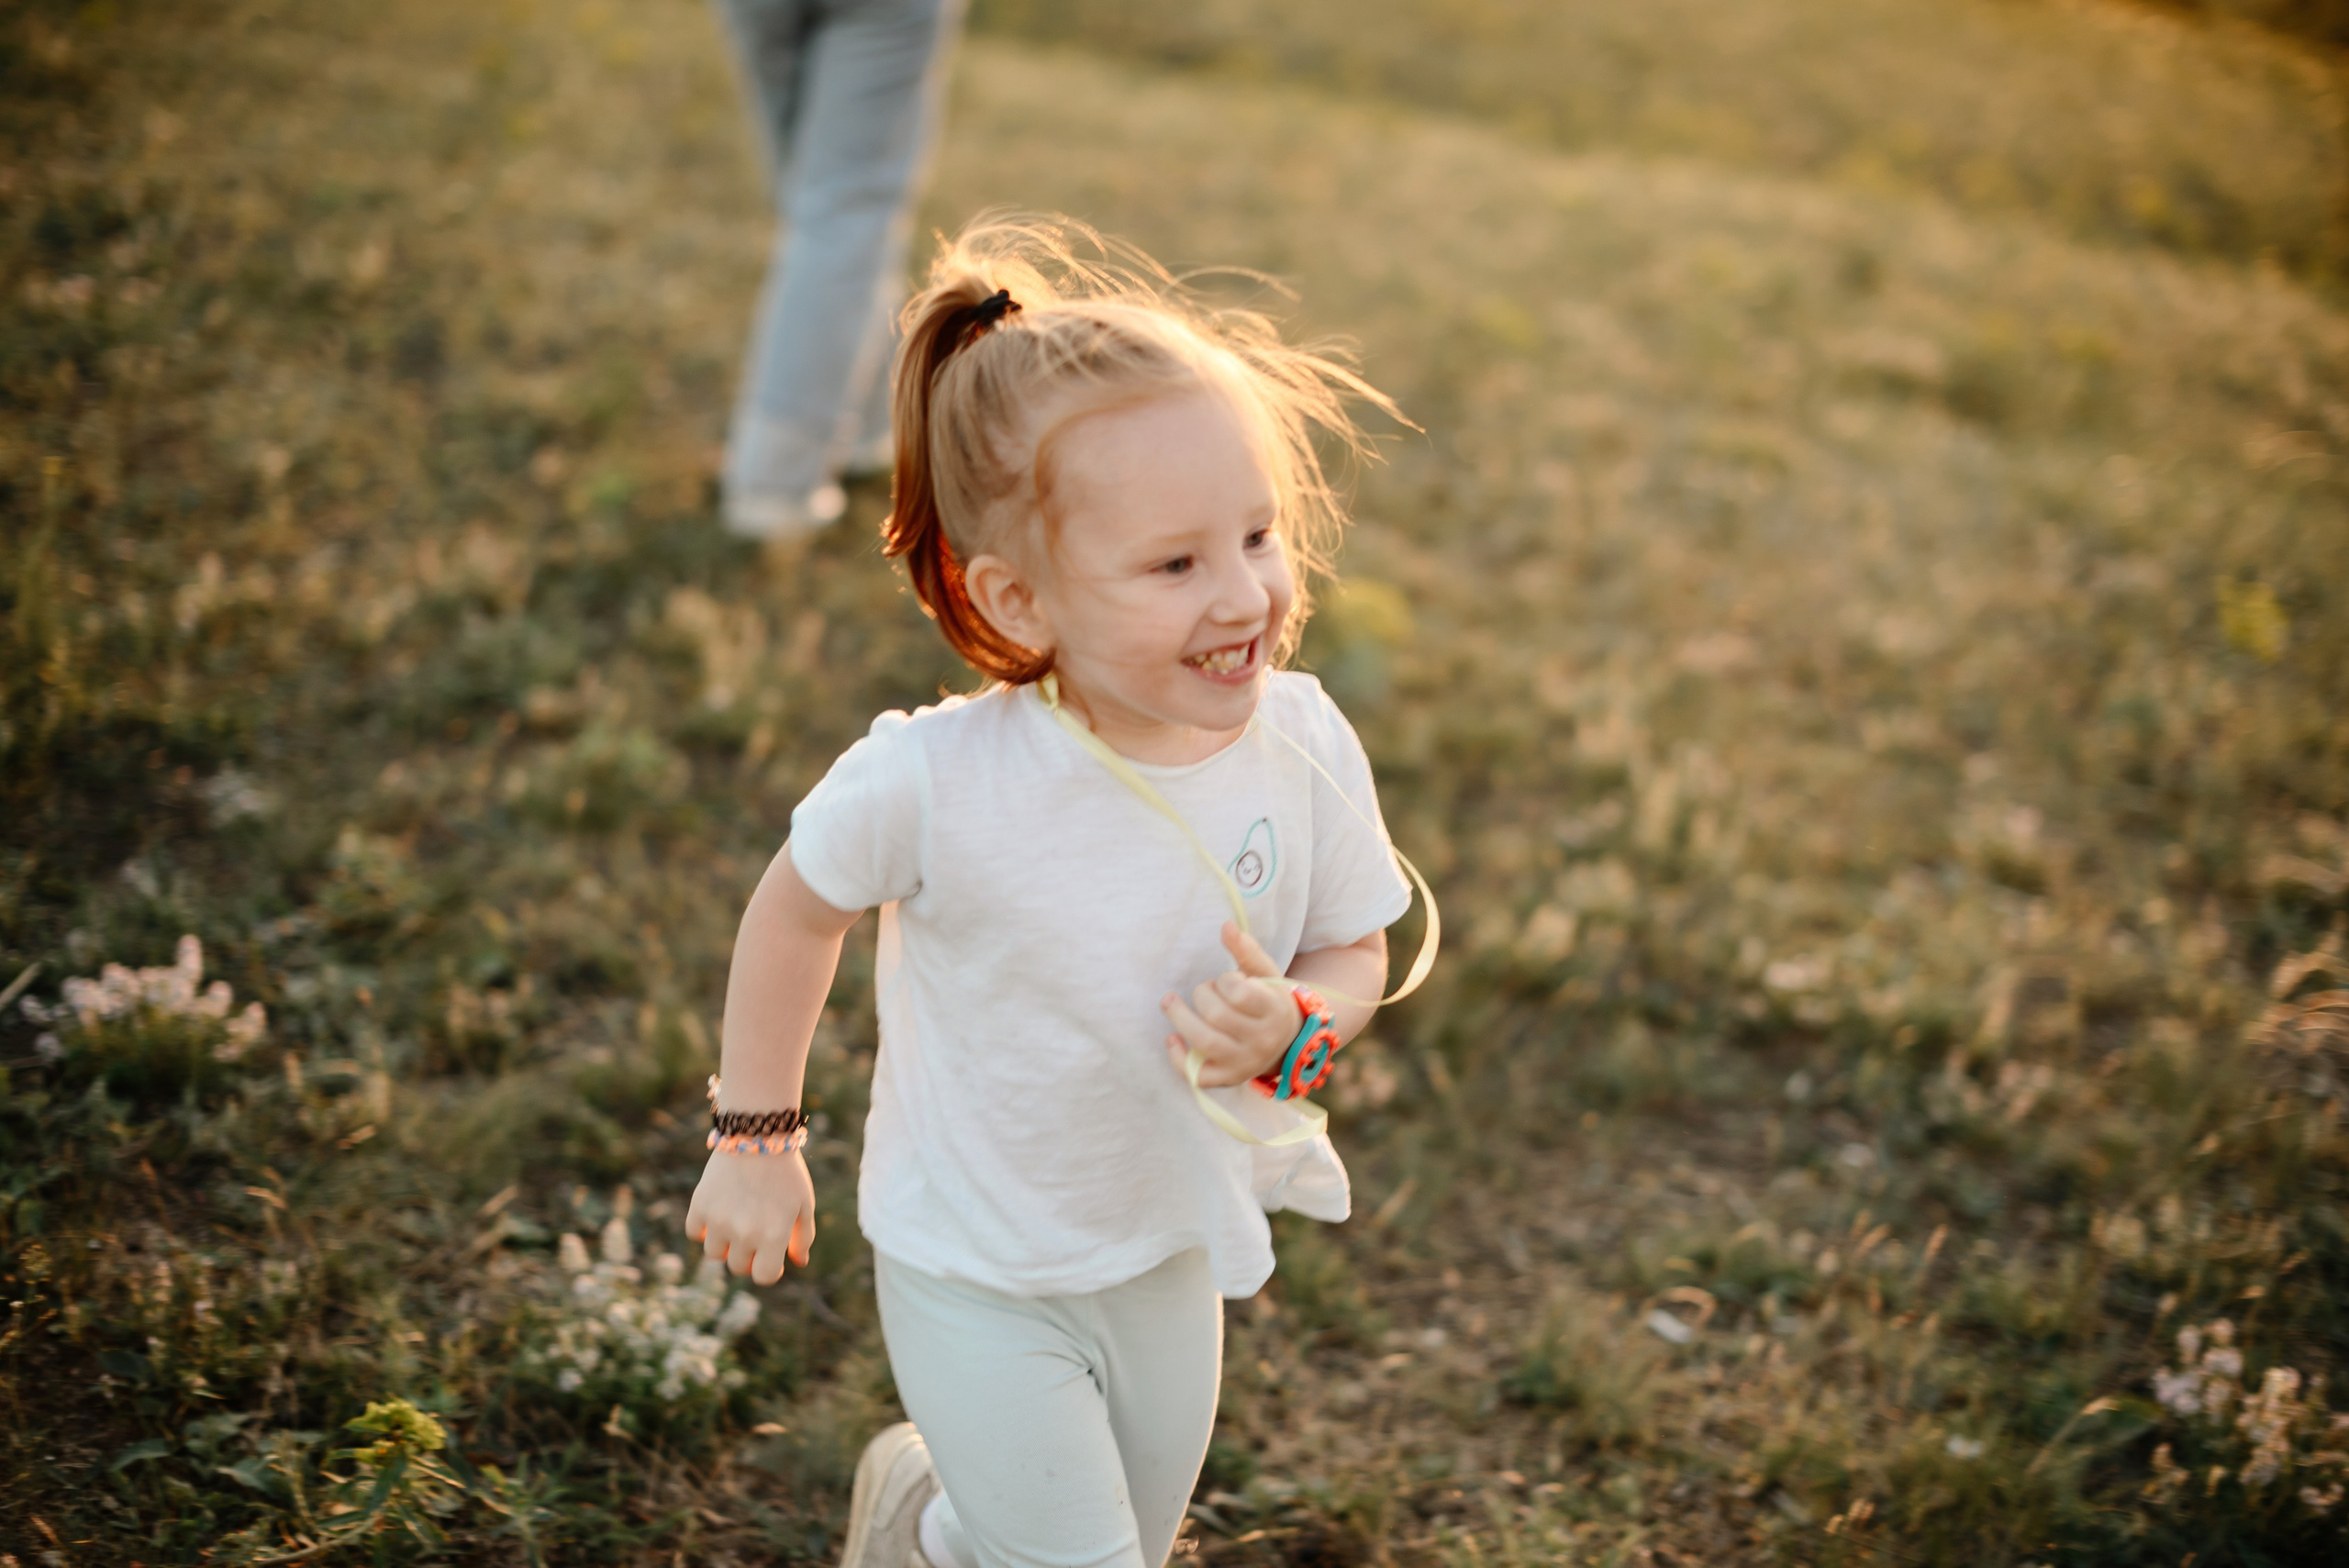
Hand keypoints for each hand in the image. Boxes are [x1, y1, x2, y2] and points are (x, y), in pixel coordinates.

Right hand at [686, 1148, 814, 1285]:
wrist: (758, 1135)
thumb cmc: (786, 1172)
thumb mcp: (804, 1204)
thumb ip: (803, 1237)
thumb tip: (799, 1263)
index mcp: (774, 1236)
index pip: (764, 1277)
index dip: (769, 1270)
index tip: (770, 1258)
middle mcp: (745, 1234)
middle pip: (738, 1267)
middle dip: (748, 1254)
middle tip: (754, 1229)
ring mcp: (719, 1221)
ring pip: (714, 1254)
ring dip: (725, 1243)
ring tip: (736, 1218)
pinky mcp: (699, 1205)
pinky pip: (695, 1233)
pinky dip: (703, 1227)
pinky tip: (718, 1210)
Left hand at [1162, 922, 1296, 1088]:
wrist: (1288, 1043)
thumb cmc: (1270, 1001)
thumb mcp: (1266, 974)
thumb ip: (1247, 950)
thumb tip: (1226, 926)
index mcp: (1274, 1010)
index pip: (1241, 993)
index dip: (1225, 981)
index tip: (1225, 979)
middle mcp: (1262, 1040)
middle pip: (1217, 1016)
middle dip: (1202, 995)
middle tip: (1204, 990)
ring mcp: (1245, 1063)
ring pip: (1205, 1043)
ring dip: (1180, 1019)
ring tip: (1169, 1002)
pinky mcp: (1228, 1078)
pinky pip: (1199, 1076)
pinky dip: (1179, 1059)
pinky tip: (1172, 1038)